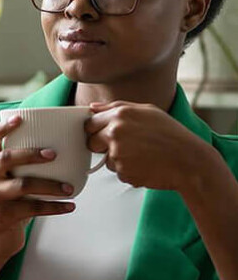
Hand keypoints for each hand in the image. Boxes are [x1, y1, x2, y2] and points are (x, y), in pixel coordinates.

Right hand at [0, 115, 76, 260]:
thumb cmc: (11, 202)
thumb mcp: (10, 180)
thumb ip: (24, 166)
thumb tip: (62, 146)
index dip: (2, 127)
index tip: (20, 118)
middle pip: (7, 158)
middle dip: (31, 153)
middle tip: (54, 154)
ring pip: (22, 185)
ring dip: (50, 185)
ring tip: (70, 188)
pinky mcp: (3, 216)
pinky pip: (32, 208)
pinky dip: (54, 207)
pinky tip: (70, 206)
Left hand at [85, 101, 210, 191]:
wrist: (189, 161)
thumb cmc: (172, 134)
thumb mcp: (147, 110)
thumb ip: (116, 107)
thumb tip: (93, 107)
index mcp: (120, 115)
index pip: (89, 123)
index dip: (95, 130)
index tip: (102, 133)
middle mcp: (115, 133)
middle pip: (91, 143)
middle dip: (102, 146)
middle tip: (125, 146)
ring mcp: (118, 154)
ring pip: (106, 159)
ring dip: (119, 159)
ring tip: (142, 154)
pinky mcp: (123, 172)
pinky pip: (119, 172)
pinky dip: (129, 171)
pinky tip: (145, 164)